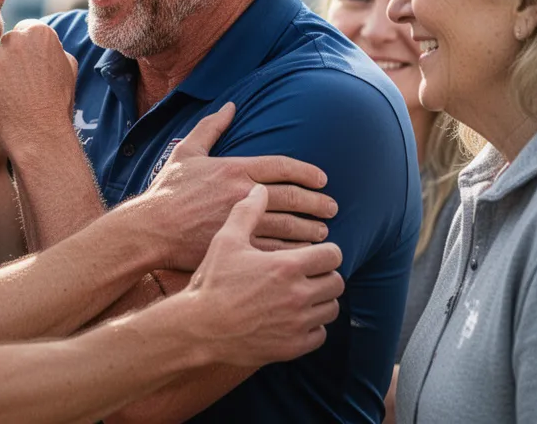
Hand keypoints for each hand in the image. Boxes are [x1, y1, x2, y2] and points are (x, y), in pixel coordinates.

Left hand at [0, 20, 78, 153]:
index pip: (24, 32)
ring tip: (9, 98)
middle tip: (20, 88)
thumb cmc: (56, 104)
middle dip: (9, 62)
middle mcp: (12, 39)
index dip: (27, 53)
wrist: (38, 135)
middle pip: (4, 45)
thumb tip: (38, 42)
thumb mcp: (68, 68)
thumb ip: (52, 48)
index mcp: (38, 32)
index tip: (31, 72)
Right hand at [142, 103, 334, 271]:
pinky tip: (304, 254)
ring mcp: (242, 221)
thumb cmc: (167, 190)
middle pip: (292, 196)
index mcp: (234, 168)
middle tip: (332, 207)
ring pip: (288, 224)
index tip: (322, 180)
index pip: (282, 166)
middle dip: (317, 202)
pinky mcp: (237, 246)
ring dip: (310, 227)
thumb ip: (211, 127)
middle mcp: (243, 193)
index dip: (307, 172)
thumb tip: (231, 105)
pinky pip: (275, 248)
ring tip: (323, 232)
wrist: (151, 228)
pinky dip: (294, 250)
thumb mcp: (187, 151)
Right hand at [187, 184, 343, 367]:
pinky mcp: (293, 346)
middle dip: (325, 275)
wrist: (200, 328)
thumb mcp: (225, 241)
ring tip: (304, 294)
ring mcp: (297, 323)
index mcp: (286, 266)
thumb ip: (246, 212)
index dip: (326, 251)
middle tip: (309, 273)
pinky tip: (296, 318)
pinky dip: (313, 326)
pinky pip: (320, 335)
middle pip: (336, 282)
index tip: (314, 253)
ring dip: (321, 300)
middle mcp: (298, 295)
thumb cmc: (212, 282)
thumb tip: (259, 190)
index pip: (332, 254)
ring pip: (331, 309)